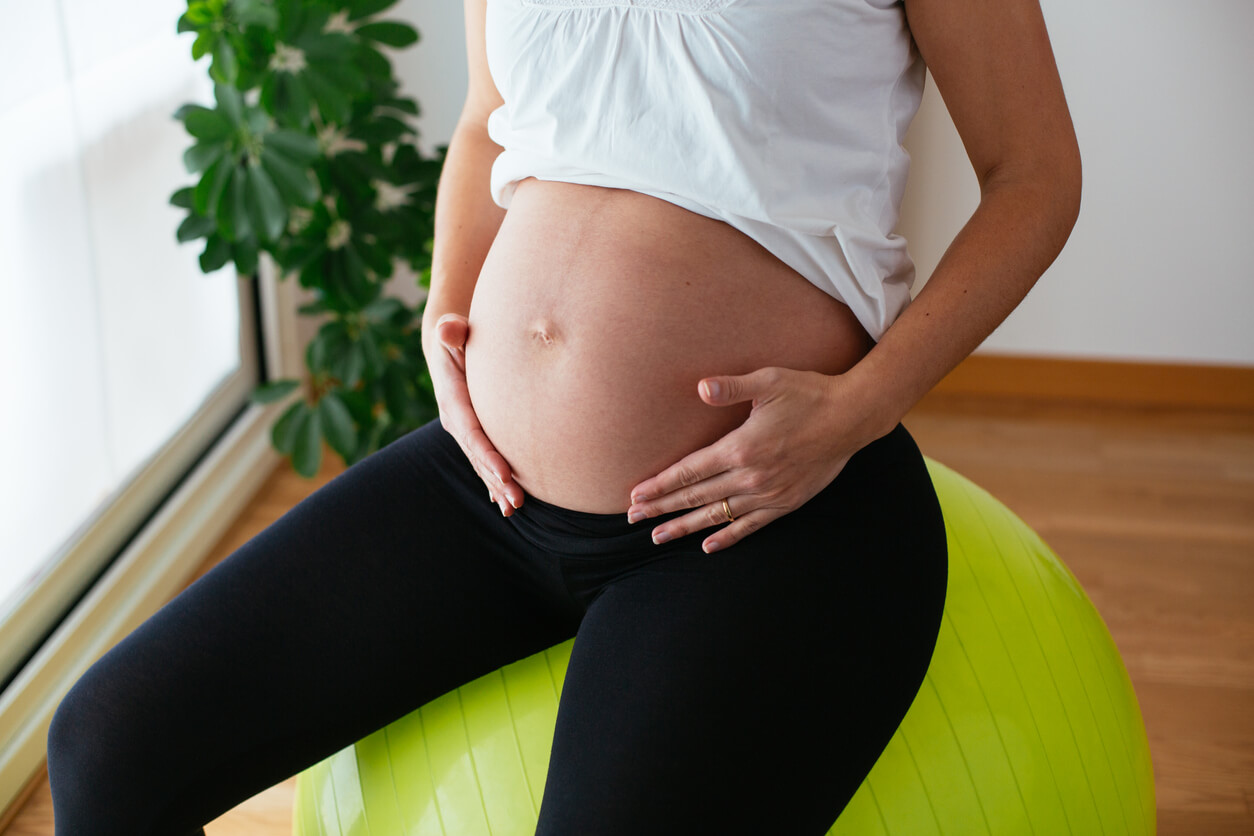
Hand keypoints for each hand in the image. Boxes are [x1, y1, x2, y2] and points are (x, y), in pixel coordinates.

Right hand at [428, 313, 522, 516]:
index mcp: (452, 399)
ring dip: (496, 486)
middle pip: (478, 455)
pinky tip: (504, 503)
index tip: (507, 473)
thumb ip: (452, 331)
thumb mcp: (452, 332)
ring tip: (514, 507)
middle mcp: (455, 420)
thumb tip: (448, 329)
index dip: (488, 454)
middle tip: (517, 501)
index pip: (472, 432)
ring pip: (481, 462)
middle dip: (496, 479)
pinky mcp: (473, 434)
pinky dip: (493, 483)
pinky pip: (483, 461)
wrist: (449, 349)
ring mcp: (463, 430)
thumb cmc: (458, 337)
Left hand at [626, 367, 881, 553]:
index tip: (635, 495)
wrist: (852, 417)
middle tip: (633, 518)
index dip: (660, 485)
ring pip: (717, 515)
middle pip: (696, 497)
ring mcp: (768, 494)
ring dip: (685, 527)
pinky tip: (708, 546)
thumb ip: (731, 387)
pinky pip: (750, 526)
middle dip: (661, 508)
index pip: (689, 472)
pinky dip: (727, 537)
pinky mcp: (785, 503)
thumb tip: (700, 388)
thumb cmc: (808, 393)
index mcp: (741, 448)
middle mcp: (751, 476)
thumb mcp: (769, 381)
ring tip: (659, 536)